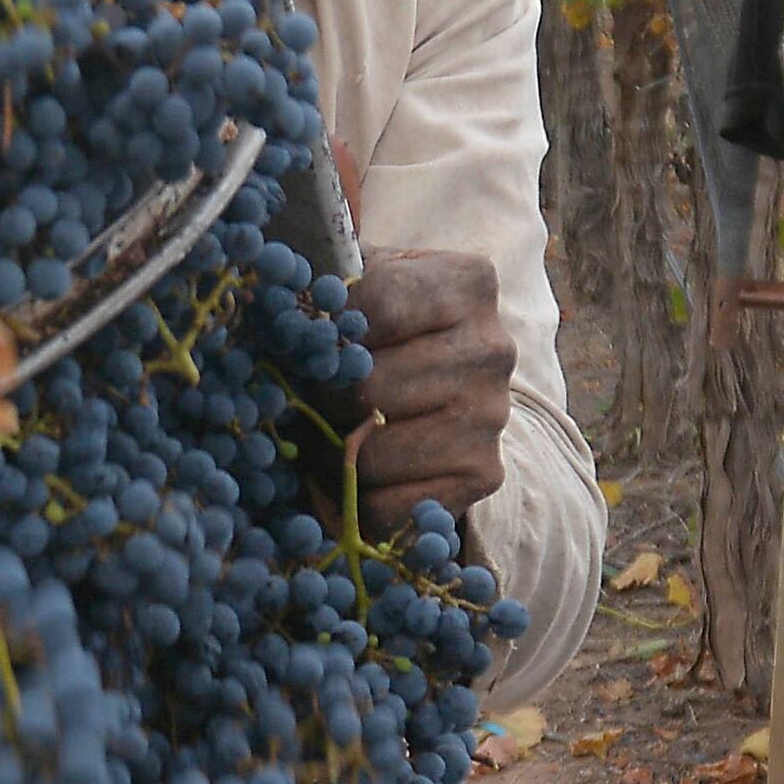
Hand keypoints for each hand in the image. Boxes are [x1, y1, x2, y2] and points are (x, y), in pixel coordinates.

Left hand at [344, 250, 512, 524]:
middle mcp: (493, 348)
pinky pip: (391, 505)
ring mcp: (493, 416)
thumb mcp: (361, 279)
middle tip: (319, 396)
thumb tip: (289, 306)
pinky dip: (362, 498)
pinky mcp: (484, 474)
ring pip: (375, 451)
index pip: (376, 308)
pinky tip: (367, 470)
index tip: (317, 338)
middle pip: (370, 386)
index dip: (328, 330)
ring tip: (340, 431)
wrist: (444, 380)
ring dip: (340, 452)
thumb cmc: (385, 324)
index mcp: (469, 283)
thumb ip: (326, 278)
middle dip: (326, 398)